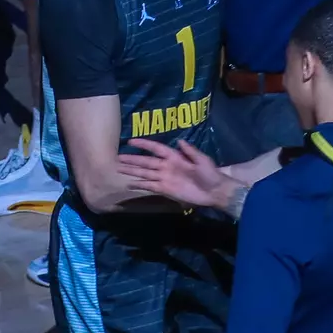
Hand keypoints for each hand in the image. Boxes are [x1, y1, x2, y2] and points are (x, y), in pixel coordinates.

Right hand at [117, 139, 242, 211]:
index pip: (156, 148)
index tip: (131, 141)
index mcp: (175, 156)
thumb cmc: (210, 173)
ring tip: (119, 168)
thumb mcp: (202, 160)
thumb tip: (180, 141)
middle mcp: (166, 166)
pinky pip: (150, 186)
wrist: (214, 191)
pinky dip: (140, 185)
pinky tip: (129, 183)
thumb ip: (190, 151)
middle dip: (132, 159)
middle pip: (146, 161)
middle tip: (118, 157)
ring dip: (132, 171)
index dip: (144, 144)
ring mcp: (165, 178)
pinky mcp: (165, 190)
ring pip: (145, 173)